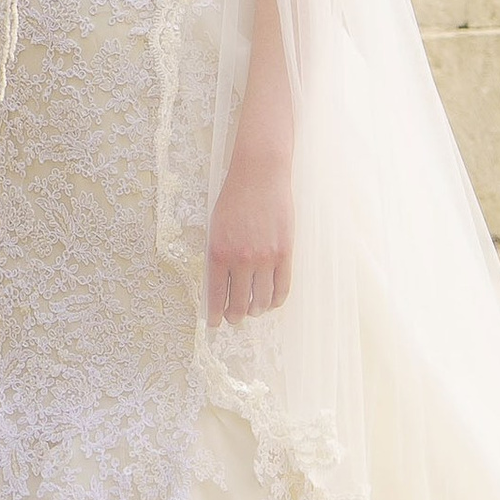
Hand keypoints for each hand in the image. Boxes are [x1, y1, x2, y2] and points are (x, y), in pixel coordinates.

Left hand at [206, 141, 293, 321]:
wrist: (259, 176)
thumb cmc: (234, 199)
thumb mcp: (215, 228)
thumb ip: (218, 257)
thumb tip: (220, 286)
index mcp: (219, 253)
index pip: (216, 296)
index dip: (215, 315)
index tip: (214, 324)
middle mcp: (241, 260)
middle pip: (239, 304)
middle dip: (235, 316)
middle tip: (234, 318)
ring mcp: (265, 258)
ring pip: (262, 300)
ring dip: (256, 310)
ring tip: (253, 311)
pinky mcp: (285, 253)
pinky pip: (282, 288)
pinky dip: (276, 300)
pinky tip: (271, 302)